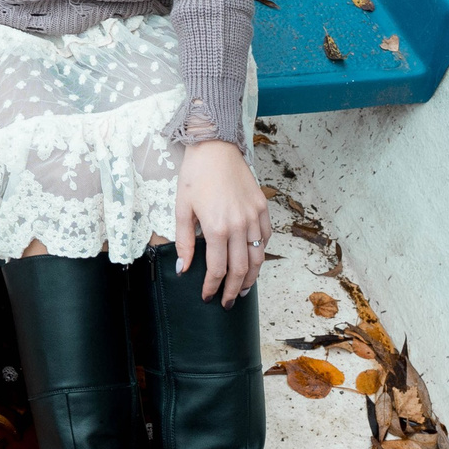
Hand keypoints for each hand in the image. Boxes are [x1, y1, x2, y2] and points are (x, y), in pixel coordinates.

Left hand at [175, 138, 268, 305]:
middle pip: (240, 269)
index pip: (217, 269)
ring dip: (251, 277)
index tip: (207, 297)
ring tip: (243, 289)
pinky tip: (254, 260)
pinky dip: (261, 252)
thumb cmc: (194, 175)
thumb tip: (184, 268)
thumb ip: (184, 241)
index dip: (212, 287)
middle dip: (233, 290)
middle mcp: (239, 225)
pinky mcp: (262, 206)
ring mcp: (254, 216)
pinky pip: (266, 237)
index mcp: (217, 227)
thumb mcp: (182, 208)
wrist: (215, 146)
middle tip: (228, 303)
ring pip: (258, 257)